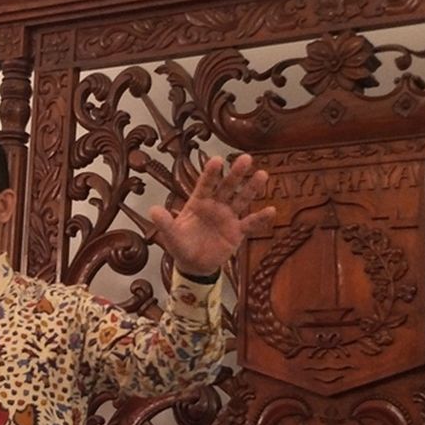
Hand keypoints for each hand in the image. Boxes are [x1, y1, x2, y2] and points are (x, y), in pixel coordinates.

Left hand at [149, 153, 272, 275]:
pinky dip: (260, 218)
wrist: (194, 265)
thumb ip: (164, 223)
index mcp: (198, 203)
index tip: (217, 160)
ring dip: (252, 188)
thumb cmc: (182, 246)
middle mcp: (215, 206)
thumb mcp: (171, 236)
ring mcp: (228, 217)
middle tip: (246, 158)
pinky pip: (250, 224)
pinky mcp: (237, 232)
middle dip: (236, 174)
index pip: (205, 185)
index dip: (211, 173)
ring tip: (262, 175)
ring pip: (241, 200)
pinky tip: (272, 210)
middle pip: (227, 187)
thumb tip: (152, 210)